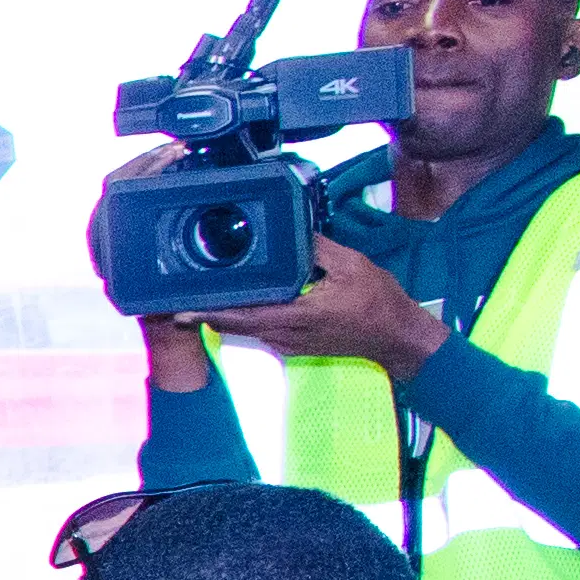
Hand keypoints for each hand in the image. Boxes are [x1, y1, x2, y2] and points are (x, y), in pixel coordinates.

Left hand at [201, 234, 442, 376]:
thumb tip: (295, 232)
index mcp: (297, 315)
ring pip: (248, 329)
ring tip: (205, 298)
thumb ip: (319, 249)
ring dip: (228, 316)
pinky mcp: (295, 347)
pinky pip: (263, 332)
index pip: (242, 316)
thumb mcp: (352, 266)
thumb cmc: (378, 302)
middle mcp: (286, 335)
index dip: (210, 314)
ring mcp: (289, 344)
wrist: (397, 338)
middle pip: (237, 325)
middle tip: (182, 300)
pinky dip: (249, 319)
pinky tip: (244, 305)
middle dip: (209, 313)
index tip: (182, 310)